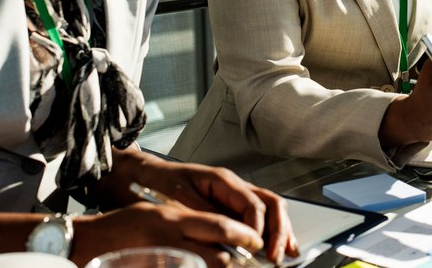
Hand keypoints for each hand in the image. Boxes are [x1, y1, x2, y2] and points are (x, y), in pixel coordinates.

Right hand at [70, 202, 262, 267]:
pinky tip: (201, 266)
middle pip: (217, 253)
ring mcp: (160, 254)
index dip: (243, 235)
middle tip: (249, 261)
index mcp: (174, 218)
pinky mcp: (154, 266)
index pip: (219, 226)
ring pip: (206, 265)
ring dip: (220, 266)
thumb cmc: (127, 226)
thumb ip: (191, 224)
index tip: (257, 242)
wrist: (88, 240)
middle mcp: (169, 236)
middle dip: (237, 260)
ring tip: (229, 265)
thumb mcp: (162, 215)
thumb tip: (224, 235)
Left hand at [96, 146, 298, 263]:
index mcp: (223, 180)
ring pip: (270, 210)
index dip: (259, 228)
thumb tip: (227, 235)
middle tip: (278, 255)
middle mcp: (235, 186)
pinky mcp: (230, 208)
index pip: (253, 203)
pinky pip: (258, 218)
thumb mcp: (178, 200)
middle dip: (279, 230)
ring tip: (288, 252)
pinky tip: (275, 247)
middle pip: (271, 204)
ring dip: (281, 231)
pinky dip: (270, 233)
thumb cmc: (159, 184)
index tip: (258, 248)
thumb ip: (204, 215)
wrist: (143, 176)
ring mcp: (235, 196)